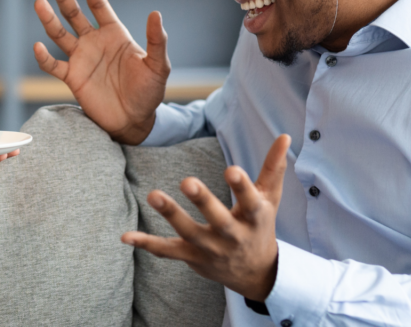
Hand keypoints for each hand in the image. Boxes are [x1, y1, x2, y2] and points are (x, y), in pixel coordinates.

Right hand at [34, 0, 169, 143]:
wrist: (134, 121)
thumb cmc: (149, 92)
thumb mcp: (159, 66)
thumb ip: (156, 41)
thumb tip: (156, 13)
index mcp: (114, 34)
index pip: (99, 5)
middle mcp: (94, 42)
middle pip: (75, 15)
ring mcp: (81, 59)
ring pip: (59, 35)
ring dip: (49, 20)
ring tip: (39, 3)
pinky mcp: (72, 78)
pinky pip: (53, 65)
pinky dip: (43, 57)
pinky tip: (37, 47)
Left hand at [121, 135, 290, 301]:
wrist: (256, 274)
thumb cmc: (261, 226)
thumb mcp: (270, 198)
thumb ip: (273, 167)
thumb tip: (285, 135)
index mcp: (254, 217)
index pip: (250, 200)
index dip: (242, 186)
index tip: (232, 169)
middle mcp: (233, 235)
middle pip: (218, 218)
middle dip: (203, 201)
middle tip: (187, 181)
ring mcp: (211, 248)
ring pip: (189, 232)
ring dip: (171, 214)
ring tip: (153, 195)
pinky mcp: (192, 257)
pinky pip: (167, 251)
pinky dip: (147, 244)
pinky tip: (125, 236)